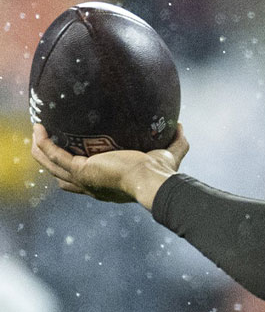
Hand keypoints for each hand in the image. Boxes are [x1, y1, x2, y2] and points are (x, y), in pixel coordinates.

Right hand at [31, 124, 188, 209]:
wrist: (153, 180)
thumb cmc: (162, 172)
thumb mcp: (169, 155)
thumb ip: (177, 142)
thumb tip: (180, 125)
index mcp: (108, 186)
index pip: (85, 183)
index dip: (75, 170)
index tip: (72, 154)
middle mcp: (92, 186)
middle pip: (61, 177)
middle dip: (51, 162)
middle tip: (47, 141)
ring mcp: (83, 179)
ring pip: (51, 166)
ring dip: (41, 151)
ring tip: (37, 132)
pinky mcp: (80, 170)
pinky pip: (53, 155)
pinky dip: (43, 143)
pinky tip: (39, 128)